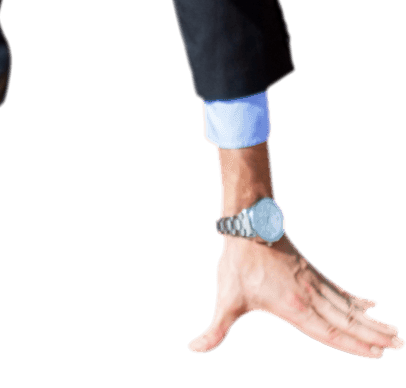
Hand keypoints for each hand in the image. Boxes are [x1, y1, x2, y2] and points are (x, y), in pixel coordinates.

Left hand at [188, 232, 403, 359]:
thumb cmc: (237, 264)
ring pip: (347, 305)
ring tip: (395, 331)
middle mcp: (310, 297)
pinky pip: (337, 288)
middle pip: (347, 320)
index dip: (354, 345)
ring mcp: (312, 282)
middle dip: (374, 335)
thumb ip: (214, 330)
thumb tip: (192, 349)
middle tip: (401, 345)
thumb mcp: (225, 300)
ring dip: (370, 319)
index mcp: (294, 308)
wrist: (247, 225)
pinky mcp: (310, 270)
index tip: (378, 354)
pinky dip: (354, 298)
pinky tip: (369, 302)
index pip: (330, 333)